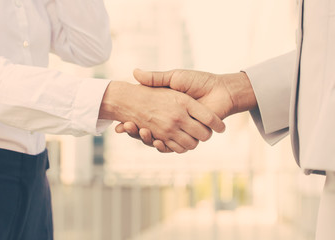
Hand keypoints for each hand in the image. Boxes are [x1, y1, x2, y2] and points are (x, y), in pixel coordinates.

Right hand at [116, 69, 256, 151]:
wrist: (220, 90)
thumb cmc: (198, 81)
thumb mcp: (174, 77)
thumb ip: (156, 78)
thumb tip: (134, 72)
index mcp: (165, 108)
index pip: (143, 117)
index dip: (131, 123)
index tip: (122, 122)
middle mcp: (171, 120)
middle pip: (147, 132)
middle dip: (134, 131)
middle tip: (125, 125)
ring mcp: (179, 129)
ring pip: (157, 141)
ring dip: (146, 139)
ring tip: (138, 130)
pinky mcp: (188, 136)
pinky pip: (172, 147)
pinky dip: (162, 146)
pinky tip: (155, 139)